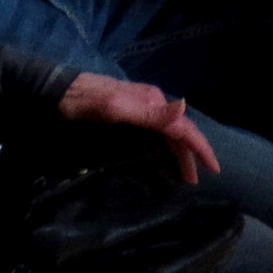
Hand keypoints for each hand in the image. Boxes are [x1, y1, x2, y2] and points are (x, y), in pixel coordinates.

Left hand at [57, 76, 220, 181]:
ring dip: (179, 150)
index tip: (213, 169)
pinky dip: (166, 144)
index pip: (184, 126)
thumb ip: (150, 112)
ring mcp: (140, 105)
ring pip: (168, 131)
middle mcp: (151, 101)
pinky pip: (157, 130)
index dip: (200, 147)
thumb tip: (185, 105)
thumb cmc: (84, 103)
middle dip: (191, 153)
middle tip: (197, 180)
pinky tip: (164, 154)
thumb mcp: (115, 109)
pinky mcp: (129, 111)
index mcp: (152, 101)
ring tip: (185, 173)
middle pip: (179, 130)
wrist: (58, 92)